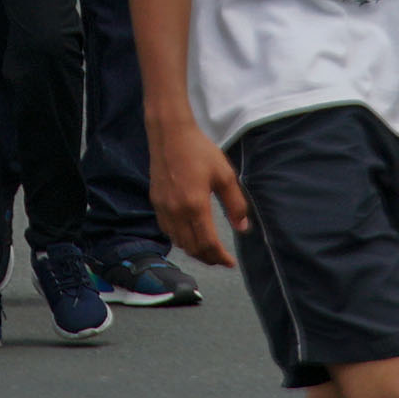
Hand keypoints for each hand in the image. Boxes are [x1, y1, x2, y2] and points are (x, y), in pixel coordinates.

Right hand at [149, 123, 248, 266]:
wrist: (170, 134)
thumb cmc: (199, 151)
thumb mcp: (224, 175)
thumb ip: (235, 204)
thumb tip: (242, 228)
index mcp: (195, 206)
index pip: (208, 244)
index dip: (220, 257)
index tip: (230, 262)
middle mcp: (176, 212)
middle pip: (192, 248)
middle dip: (208, 258)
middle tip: (221, 259)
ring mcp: (163, 208)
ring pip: (178, 242)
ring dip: (194, 250)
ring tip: (207, 249)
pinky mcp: (156, 202)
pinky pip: (167, 230)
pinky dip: (179, 239)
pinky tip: (188, 234)